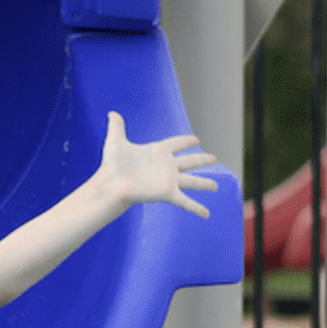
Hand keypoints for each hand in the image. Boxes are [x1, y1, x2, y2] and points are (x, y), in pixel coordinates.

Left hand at [99, 111, 217, 217]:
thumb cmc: (112, 164)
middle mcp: (167, 166)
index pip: (176, 143)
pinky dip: (196, 208)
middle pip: (190, 161)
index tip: (196, 139)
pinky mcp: (168, 192)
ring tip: (215, 186)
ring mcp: (169, 180)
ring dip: (204, 183)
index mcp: (158, 151)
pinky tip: (206, 214)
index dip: (186, 141)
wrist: (111, 183)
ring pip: (192, 181)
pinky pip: (185, 201)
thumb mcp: (116, 141)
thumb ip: (117, 126)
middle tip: (214, 158)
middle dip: (202, 160)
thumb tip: (111, 113)